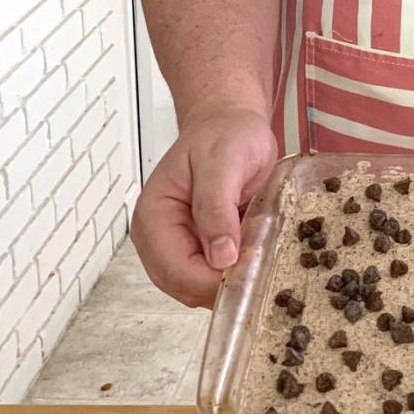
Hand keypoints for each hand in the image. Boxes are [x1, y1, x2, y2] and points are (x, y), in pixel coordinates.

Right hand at [130, 104, 278, 308]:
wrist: (230, 124)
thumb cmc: (225, 134)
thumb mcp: (223, 161)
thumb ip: (217, 207)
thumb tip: (220, 256)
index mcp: (153, 216)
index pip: (175, 271)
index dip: (213, 280)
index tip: (250, 268)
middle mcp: (158, 238)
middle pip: (184, 287)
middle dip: (222, 284)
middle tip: (259, 265)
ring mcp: (177, 246)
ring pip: (199, 289)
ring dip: (229, 281)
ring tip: (257, 254)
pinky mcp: (197, 249)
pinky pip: (212, 278)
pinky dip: (233, 273)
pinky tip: (252, 254)